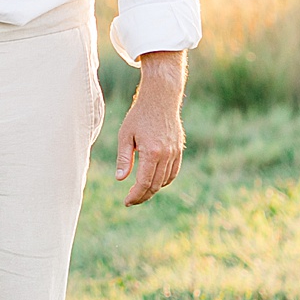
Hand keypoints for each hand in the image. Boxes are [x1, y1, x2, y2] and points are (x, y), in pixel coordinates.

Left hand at [116, 52, 185, 206]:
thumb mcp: (125, 135)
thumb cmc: (139, 115)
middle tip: (131, 200)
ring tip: (140, 192)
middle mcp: (166, 155)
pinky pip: (173, 172)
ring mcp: (175, 152)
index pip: (144, 183)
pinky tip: (154, 182)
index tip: (126, 201)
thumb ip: (124, 158)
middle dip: (143, 196)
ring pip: (165, 180)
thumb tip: (120, 179)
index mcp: (151, 152)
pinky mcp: (179, 149)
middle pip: (155, 185)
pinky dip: (164, 180)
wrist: (161, 98)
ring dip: (153, 189)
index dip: (135, 195)